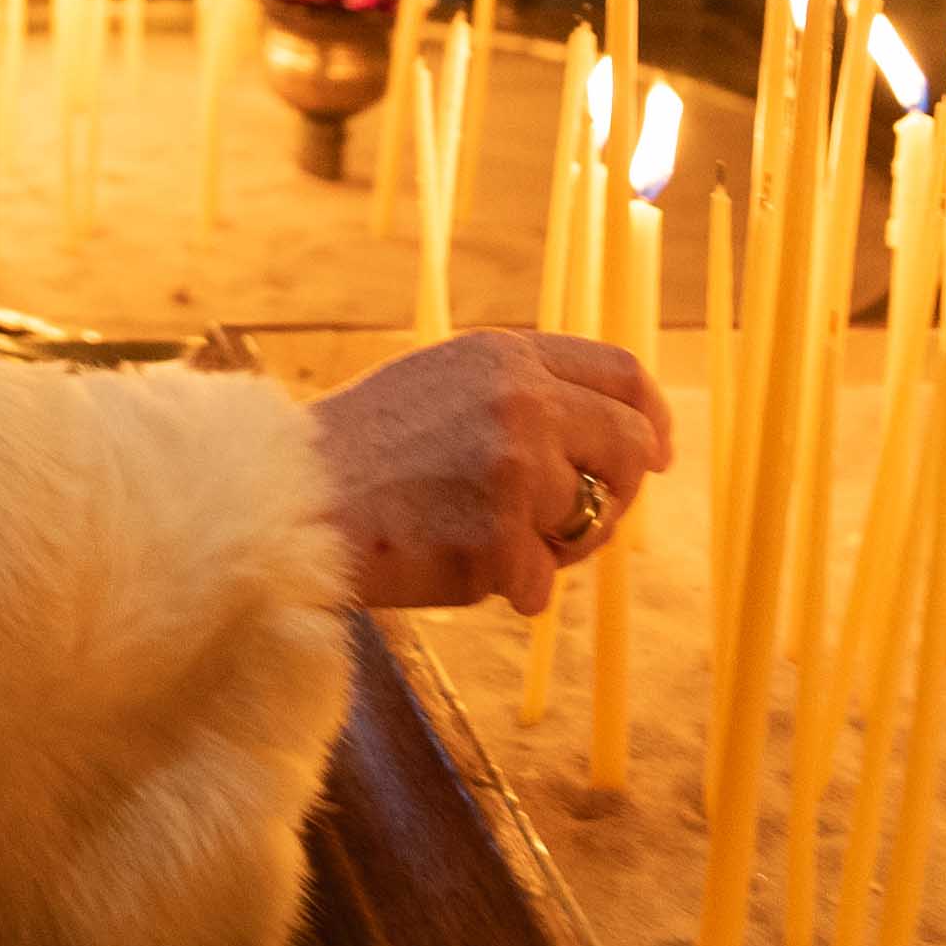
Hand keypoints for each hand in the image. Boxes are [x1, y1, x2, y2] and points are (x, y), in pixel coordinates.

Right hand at [306, 329, 670, 615]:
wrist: (289, 500)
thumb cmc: (363, 450)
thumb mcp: (441, 382)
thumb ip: (517, 391)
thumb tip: (607, 429)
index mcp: (505, 355)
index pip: (621, 373)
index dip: (649, 417)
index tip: (657, 451)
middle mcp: (520, 401)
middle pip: (629, 447)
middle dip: (617, 492)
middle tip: (580, 522)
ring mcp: (514, 469)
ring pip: (590, 522)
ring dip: (553, 545)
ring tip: (483, 539)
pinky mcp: (500, 538)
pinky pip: (542, 584)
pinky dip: (509, 589)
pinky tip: (453, 566)